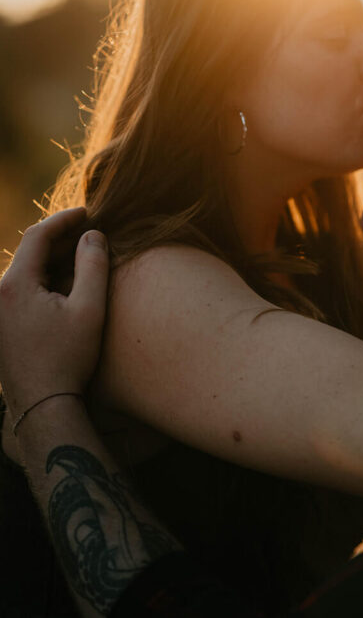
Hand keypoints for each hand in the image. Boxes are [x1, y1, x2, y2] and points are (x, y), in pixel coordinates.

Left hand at [0, 208, 109, 418]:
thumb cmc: (68, 358)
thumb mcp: (89, 309)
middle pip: (28, 252)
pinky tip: (65, 284)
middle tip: (91, 232)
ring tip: (82, 256)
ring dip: (51, 260)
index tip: (88, 212)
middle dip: (60, 239)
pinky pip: (19, 288)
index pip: (37, 236)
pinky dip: (42, 278)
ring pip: (24, 270)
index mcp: (14, 285)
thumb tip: (93, 235)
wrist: (42, 406)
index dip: (64, 219)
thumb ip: (93, 265)